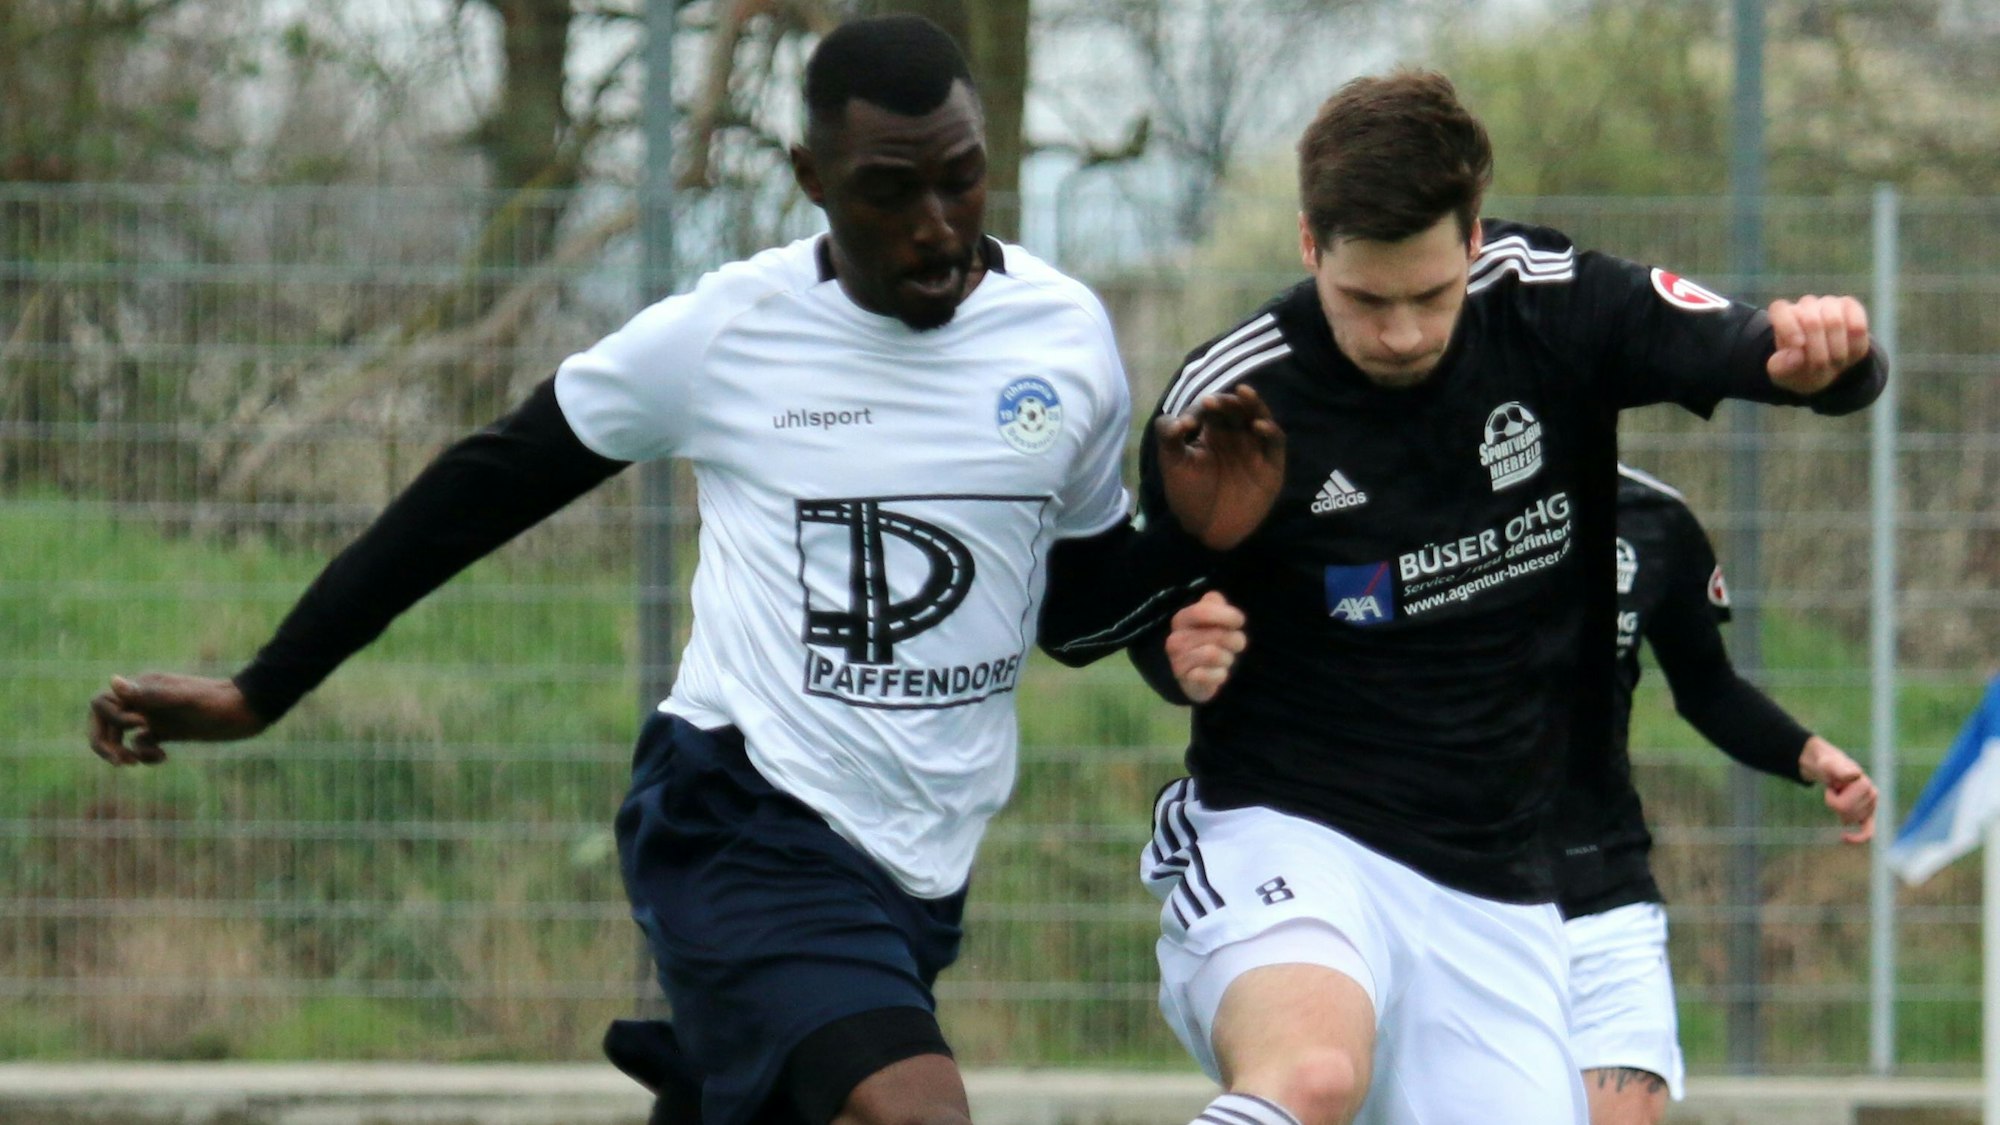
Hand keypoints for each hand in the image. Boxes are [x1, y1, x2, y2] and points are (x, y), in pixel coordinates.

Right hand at [87, 673, 267, 766]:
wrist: (248, 709)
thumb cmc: (218, 702)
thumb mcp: (184, 699)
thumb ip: (150, 693)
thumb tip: (113, 680)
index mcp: (143, 688)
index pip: (101, 703)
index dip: (111, 719)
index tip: (141, 725)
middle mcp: (144, 701)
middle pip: (104, 720)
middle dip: (103, 742)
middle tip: (119, 762)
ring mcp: (155, 716)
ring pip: (120, 734)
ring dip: (119, 751)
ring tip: (133, 764)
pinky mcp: (168, 730)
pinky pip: (141, 743)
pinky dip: (144, 754)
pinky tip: (163, 758)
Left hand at [1154, 385, 1285, 550]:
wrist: (1205, 530)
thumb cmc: (1188, 495)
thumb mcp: (1172, 464)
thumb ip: (1168, 438)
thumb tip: (1178, 420)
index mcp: (1212, 431)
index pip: (1213, 409)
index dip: (1205, 407)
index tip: (1192, 419)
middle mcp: (1235, 435)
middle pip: (1237, 409)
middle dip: (1228, 401)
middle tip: (1217, 401)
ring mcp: (1255, 448)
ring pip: (1258, 418)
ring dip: (1253, 405)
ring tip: (1243, 393)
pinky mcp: (1271, 464)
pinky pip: (1275, 441)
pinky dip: (1270, 430)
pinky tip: (1258, 426)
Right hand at [1165, 591, 1246, 703]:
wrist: (1196, 678)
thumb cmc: (1207, 642)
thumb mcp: (1211, 618)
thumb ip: (1213, 603)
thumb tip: (1215, 600)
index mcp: (1181, 620)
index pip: (1202, 611)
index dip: (1227, 615)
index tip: (1239, 621)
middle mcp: (1175, 640)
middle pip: (1217, 634)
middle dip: (1234, 640)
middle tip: (1233, 645)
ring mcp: (1178, 662)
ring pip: (1215, 654)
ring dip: (1228, 658)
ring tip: (1224, 659)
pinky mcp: (1187, 681)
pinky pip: (1215, 674)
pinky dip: (1222, 674)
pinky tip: (1217, 673)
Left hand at [1766, 295, 1870, 394]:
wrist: (1822, 367)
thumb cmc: (1798, 367)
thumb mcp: (1783, 374)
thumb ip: (1782, 367)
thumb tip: (1797, 356)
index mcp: (1781, 316)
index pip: (1780, 310)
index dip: (1788, 327)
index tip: (1798, 346)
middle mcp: (1804, 305)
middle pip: (1811, 321)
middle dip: (1817, 352)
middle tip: (1819, 367)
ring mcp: (1829, 303)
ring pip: (1835, 321)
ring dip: (1837, 351)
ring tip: (1835, 364)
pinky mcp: (1850, 307)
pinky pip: (1858, 324)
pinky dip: (1855, 344)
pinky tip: (1850, 354)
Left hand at [1797, 735, 1876, 843]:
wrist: (1831, 767)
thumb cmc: (1829, 765)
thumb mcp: (1829, 764)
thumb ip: (1840, 769)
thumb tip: (1855, 775)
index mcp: (1865, 784)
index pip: (1843, 806)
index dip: (1831, 797)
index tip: (1832, 785)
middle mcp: (1873, 794)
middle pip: (1845, 813)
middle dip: (1833, 803)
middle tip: (1834, 789)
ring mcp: (1871, 805)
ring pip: (1848, 820)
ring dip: (1838, 809)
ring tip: (1840, 794)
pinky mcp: (1868, 813)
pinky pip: (1868, 831)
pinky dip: (1858, 838)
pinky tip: (1844, 838)